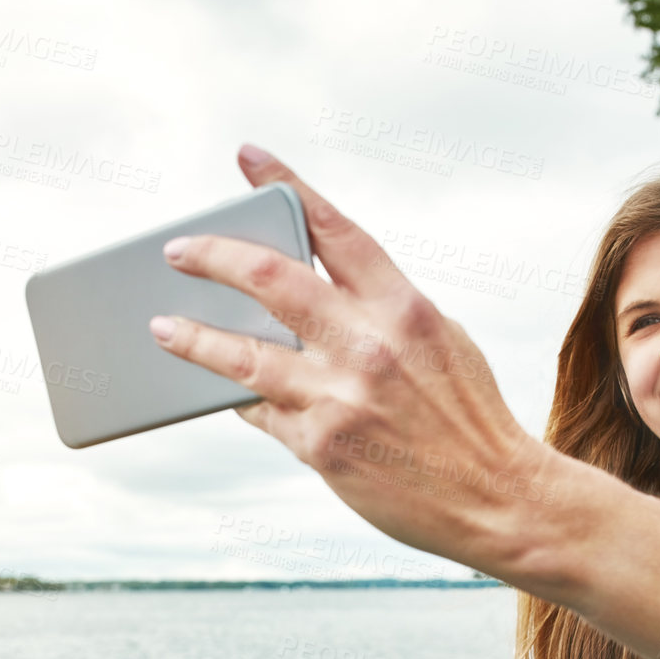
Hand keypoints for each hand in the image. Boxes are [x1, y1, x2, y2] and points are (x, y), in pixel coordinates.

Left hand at [148, 145, 562, 581]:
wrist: (497, 500)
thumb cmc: (470, 418)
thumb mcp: (442, 341)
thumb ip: (382, 312)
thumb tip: (316, 295)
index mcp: (404, 306)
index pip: (333, 227)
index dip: (286, 184)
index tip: (250, 158)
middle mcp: (368, 344)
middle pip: (269, 278)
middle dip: (213, 254)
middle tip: (178, 249)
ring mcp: (339, 397)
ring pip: (242, 354)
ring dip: (193, 336)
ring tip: (162, 326)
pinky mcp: (321, 447)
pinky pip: (260, 412)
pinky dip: (239, 397)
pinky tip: (219, 389)